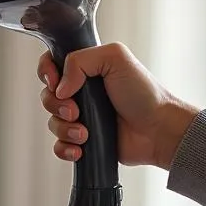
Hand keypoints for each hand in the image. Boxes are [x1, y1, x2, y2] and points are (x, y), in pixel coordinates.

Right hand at [37, 43, 197, 169]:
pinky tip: (80, 148)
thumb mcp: (115, 57)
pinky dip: (65, 148)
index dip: (46, 73)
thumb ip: (80, 60)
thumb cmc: (145, 94)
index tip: (56, 82)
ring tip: (85, 133)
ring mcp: (82, 117)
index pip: (50, 64)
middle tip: (76, 111)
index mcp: (86, 70)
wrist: (159, 130)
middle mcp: (82, 92)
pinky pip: (60, 146)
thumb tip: (60, 88)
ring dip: (64, 129)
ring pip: (52, 123)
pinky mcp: (84, 141)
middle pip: (47, 96)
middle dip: (55, 105)